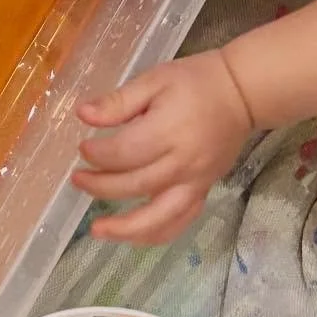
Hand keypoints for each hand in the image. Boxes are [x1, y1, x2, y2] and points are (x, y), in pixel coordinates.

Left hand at [73, 51, 254, 243]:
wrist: (240, 94)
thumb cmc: (194, 82)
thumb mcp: (153, 80)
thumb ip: (118, 101)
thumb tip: (83, 115)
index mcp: (167, 132)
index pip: (124, 153)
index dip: (98, 155)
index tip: (82, 149)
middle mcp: (182, 164)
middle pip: (135, 185)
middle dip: (101, 187)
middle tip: (77, 180)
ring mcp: (195, 183)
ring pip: (159, 218)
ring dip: (126, 229)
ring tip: (97, 231)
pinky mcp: (203, 191)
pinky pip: (180, 221)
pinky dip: (156, 234)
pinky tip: (134, 236)